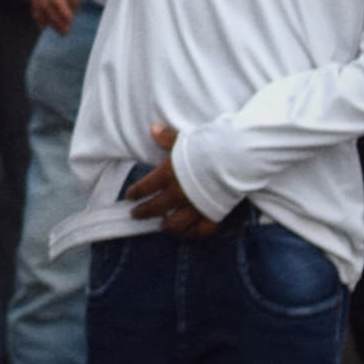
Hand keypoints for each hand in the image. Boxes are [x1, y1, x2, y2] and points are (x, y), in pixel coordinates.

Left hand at [125, 123, 220, 239]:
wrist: (234, 160)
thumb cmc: (208, 148)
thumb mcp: (184, 140)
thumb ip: (167, 138)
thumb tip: (153, 129)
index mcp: (168, 176)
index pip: (145, 187)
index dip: (135, 193)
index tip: (129, 196)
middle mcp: (178, 194)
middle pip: (156, 208)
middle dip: (143, 212)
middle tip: (135, 215)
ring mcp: (195, 207)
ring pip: (175, 224)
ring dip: (166, 227)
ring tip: (161, 227)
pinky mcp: (213, 215)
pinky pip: (201, 231)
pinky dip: (192, 234)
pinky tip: (187, 234)